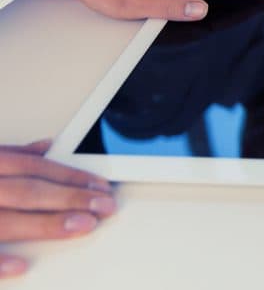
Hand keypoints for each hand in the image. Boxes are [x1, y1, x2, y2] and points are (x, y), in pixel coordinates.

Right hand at [0, 141, 115, 278]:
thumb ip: (12, 154)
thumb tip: (46, 146)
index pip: (35, 168)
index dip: (72, 177)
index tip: (102, 187)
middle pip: (29, 192)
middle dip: (71, 198)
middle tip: (105, 206)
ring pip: (8, 220)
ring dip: (47, 223)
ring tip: (83, 225)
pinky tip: (22, 265)